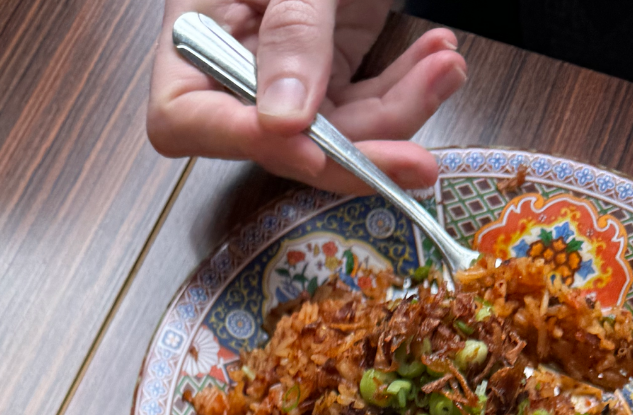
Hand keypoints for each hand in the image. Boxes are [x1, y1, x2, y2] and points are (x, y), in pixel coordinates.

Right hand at [147, 0, 466, 192]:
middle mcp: (232, 69)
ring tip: (445, 67)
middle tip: (414, 165)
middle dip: (354, 154)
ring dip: (401, 112)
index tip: (307, 146)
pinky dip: (409, 87)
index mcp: (192, 36)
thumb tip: (285, 119)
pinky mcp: (330, 75)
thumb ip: (291, 31)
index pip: (186, 118)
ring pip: (336, 134)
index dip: (244, 142)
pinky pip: (367, 105)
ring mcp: (283, 78)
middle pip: (278, 144)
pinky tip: (438, 55)